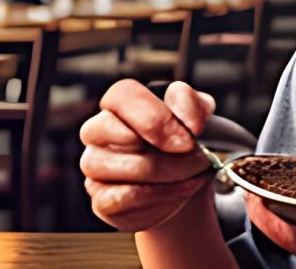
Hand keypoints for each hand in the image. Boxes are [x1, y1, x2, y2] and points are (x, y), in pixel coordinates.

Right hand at [79, 79, 215, 230]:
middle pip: (125, 135)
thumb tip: (189, 122)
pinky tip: (178, 192)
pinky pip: (124, 198)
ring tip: (194, 175)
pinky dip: (160, 197)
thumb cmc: (183, 140)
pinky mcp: (101, 200)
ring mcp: (95, 166)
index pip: (121, 95)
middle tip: (200, 159)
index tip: (187, 138)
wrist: (185, 179)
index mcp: (119, 104)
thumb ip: (192, 104)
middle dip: (171, 153)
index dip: (156, 117)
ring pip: (127, 169)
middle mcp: (97, 132)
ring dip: (170, 176)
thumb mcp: (196, 114)